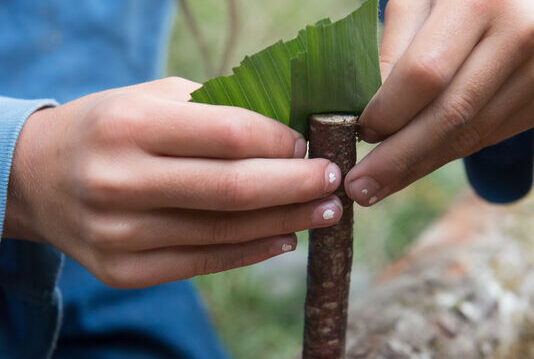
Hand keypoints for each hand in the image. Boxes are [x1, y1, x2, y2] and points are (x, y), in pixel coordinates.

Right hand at [4, 77, 342, 287]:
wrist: (36, 177)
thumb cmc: (108, 128)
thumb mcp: (152, 100)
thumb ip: (216, 113)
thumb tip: (286, 135)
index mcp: (129, 125)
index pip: (229, 135)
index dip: (280, 142)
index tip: (310, 145)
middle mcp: (119, 180)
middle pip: (234, 189)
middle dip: (297, 185)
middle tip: (334, 181)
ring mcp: (118, 233)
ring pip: (225, 232)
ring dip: (285, 222)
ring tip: (323, 212)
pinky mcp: (123, 270)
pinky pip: (204, 262)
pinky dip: (252, 251)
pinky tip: (285, 238)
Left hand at [345, 0, 533, 205]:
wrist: (519, 1)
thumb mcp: (420, 0)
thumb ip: (393, 51)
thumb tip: (370, 119)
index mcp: (481, 1)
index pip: (424, 74)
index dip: (389, 111)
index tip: (360, 133)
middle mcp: (521, 36)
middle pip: (450, 115)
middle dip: (398, 159)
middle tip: (359, 188)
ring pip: (471, 134)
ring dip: (420, 165)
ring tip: (381, 185)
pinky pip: (488, 134)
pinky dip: (447, 152)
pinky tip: (418, 162)